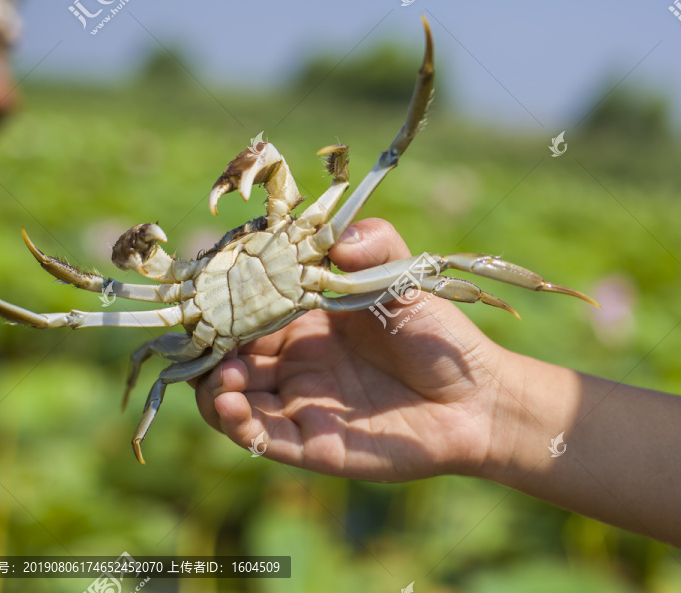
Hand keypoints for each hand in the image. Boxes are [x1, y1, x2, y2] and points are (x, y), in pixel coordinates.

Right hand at [194, 218, 510, 480]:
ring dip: (213, 387)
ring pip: (231, 398)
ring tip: (221, 375)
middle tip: (203, 338)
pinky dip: (236, 423)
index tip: (205, 286)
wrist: (477, 398)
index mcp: (306, 318)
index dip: (224, 298)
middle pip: (228, 353)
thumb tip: (339, 236)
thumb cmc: (439, 335)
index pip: (248, 306)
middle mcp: (294, 360)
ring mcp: (299, 402)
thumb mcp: (406, 279)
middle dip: (208, 345)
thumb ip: (376, 247)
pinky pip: (259, 436)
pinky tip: (231, 404)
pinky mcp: (310, 444)